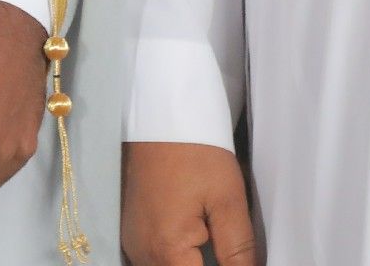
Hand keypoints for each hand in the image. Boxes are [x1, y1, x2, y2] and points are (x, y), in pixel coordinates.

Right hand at [123, 141, 256, 265]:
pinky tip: (194, 238)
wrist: (162, 117)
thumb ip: (238, 251)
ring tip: (211, 237)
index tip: (235, 256)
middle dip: (206, 265)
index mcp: (166, 251)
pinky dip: (177, 256)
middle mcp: (143, 254)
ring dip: (191, 263)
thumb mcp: (228, 200)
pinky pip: (155, 260)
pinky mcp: (132, 234)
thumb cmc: (196, 152)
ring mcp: (134, 244)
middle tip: (224, 241)